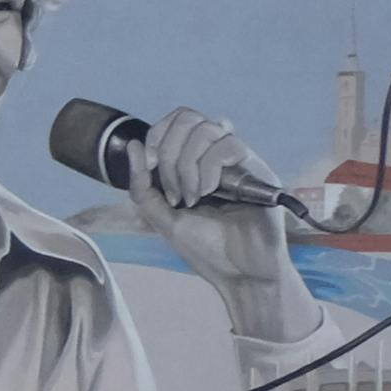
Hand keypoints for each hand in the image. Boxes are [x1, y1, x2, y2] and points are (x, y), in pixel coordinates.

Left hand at [115, 105, 314, 338]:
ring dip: (187, 166)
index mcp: (195, 162)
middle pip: (188, 117)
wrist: (239, 273)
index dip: (158, 134)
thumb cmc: (205, 248)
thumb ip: (142, 185)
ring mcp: (238, 161)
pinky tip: (208, 193)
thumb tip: (133, 145)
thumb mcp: (162, 217)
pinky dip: (207, 170)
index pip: (177, 119)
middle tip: (172, 190)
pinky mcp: (257, 168)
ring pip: (206, 129)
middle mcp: (217, 155)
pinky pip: (227, 146)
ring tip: (191, 197)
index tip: (150, 166)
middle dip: (169, 152)